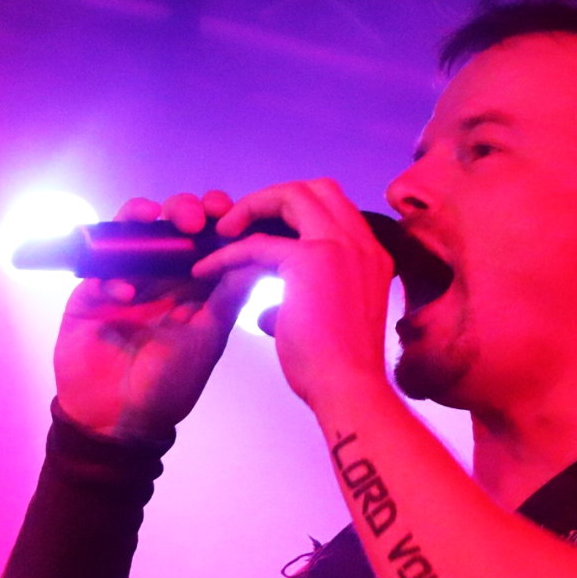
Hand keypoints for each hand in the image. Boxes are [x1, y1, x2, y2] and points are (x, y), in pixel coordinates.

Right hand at [52, 191, 261, 440]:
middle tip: (194, 220)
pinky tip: (123, 293)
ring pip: (130, 232)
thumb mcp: (208, 339)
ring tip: (153, 221)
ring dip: (141, 218)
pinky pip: (97, 267)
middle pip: (169, 224)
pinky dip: (111, 273)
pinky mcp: (90, 293)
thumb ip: (229, 297)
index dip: (218, 217)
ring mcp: (123, 280)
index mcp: (193, 285)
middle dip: (183, 209)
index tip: (230, 211)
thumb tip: (260, 255)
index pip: (207, 237)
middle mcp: (160, 277)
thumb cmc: (170, 383)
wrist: (120, 420)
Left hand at [192, 179, 393, 411]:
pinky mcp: (310, 260)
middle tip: (241, 223)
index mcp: (371, 256)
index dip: (296, 213)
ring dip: (252, 208)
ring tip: (223, 230)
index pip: (335, 210)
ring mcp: (339, 246)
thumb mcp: (326, 322)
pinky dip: (226, 254)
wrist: (348, 389)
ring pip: (292, 196)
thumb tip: (265, 312)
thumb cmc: (336, 369)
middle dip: (274, 198)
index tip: (265, 232)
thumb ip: (297, 305)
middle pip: (317, 188)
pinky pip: (257, 244)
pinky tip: (205, 270)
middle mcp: (362, 243)